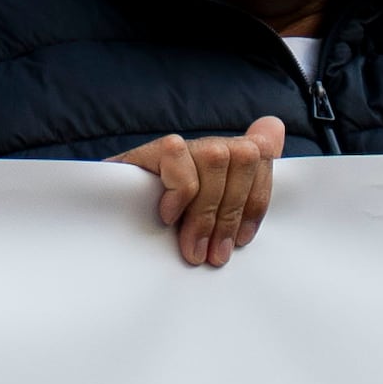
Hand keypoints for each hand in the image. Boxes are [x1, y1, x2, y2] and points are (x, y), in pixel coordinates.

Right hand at [127, 116, 285, 267]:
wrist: (108, 228)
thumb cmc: (163, 231)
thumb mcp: (211, 222)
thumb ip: (244, 187)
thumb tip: (274, 129)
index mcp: (227, 161)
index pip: (262, 156)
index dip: (256, 201)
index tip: (241, 240)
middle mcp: (205, 146)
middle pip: (245, 155)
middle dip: (231, 211)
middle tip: (214, 254)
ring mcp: (178, 148)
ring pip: (216, 157)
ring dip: (206, 212)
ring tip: (192, 247)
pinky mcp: (147, 151)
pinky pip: (178, 156)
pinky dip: (178, 192)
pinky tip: (167, 216)